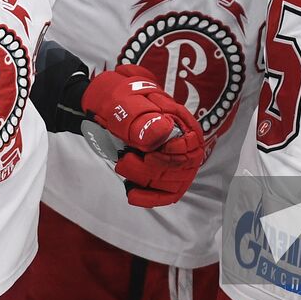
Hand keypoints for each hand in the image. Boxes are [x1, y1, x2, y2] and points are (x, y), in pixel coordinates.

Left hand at [82, 65, 205, 206]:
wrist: (111, 106)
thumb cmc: (122, 101)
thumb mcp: (128, 104)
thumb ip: (142, 119)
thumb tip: (161, 133)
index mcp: (182, 121)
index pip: (190, 147)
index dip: (169, 157)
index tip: (147, 155)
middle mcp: (184, 142)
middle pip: (178, 168)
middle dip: (148, 169)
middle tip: (124, 159)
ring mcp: (175, 161)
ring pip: (168, 182)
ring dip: (143, 179)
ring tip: (122, 164)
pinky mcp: (164, 174)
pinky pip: (165, 193)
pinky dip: (149, 198)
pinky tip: (131, 193)